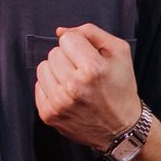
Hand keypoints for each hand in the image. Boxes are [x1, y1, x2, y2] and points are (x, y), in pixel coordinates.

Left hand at [34, 23, 141, 150]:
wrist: (122, 129)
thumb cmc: (121, 87)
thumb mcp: (119, 52)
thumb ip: (91, 32)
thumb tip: (60, 32)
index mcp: (93, 69)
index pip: (67, 39)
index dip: (79, 45)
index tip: (89, 58)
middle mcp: (74, 87)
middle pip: (53, 53)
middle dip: (68, 59)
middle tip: (83, 73)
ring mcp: (59, 103)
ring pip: (42, 68)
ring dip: (57, 72)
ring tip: (74, 83)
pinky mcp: (49, 115)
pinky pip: (38, 86)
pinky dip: (51, 88)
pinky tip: (67, 95)